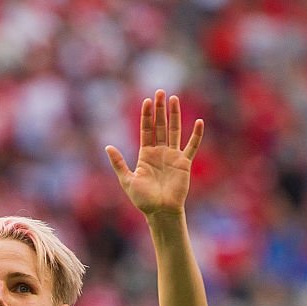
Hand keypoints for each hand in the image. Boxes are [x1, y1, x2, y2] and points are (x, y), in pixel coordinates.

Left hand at [106, 90, 202, 216]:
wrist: (160, 211)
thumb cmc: (143, 200)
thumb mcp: (127, 180)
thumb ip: (119, 163)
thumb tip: (108, 147)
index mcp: (146, 155)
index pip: (146, 130)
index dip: (146, 116)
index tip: (147, 101)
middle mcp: (160, 152)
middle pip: (160, 126)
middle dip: (159, 110)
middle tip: (160, 92)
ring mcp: (172, 156)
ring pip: (174, 131)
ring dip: (174, 115)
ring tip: (174, 99)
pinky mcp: (184, 163)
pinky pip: (191, 146)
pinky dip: (196, 135)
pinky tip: (199, 122)